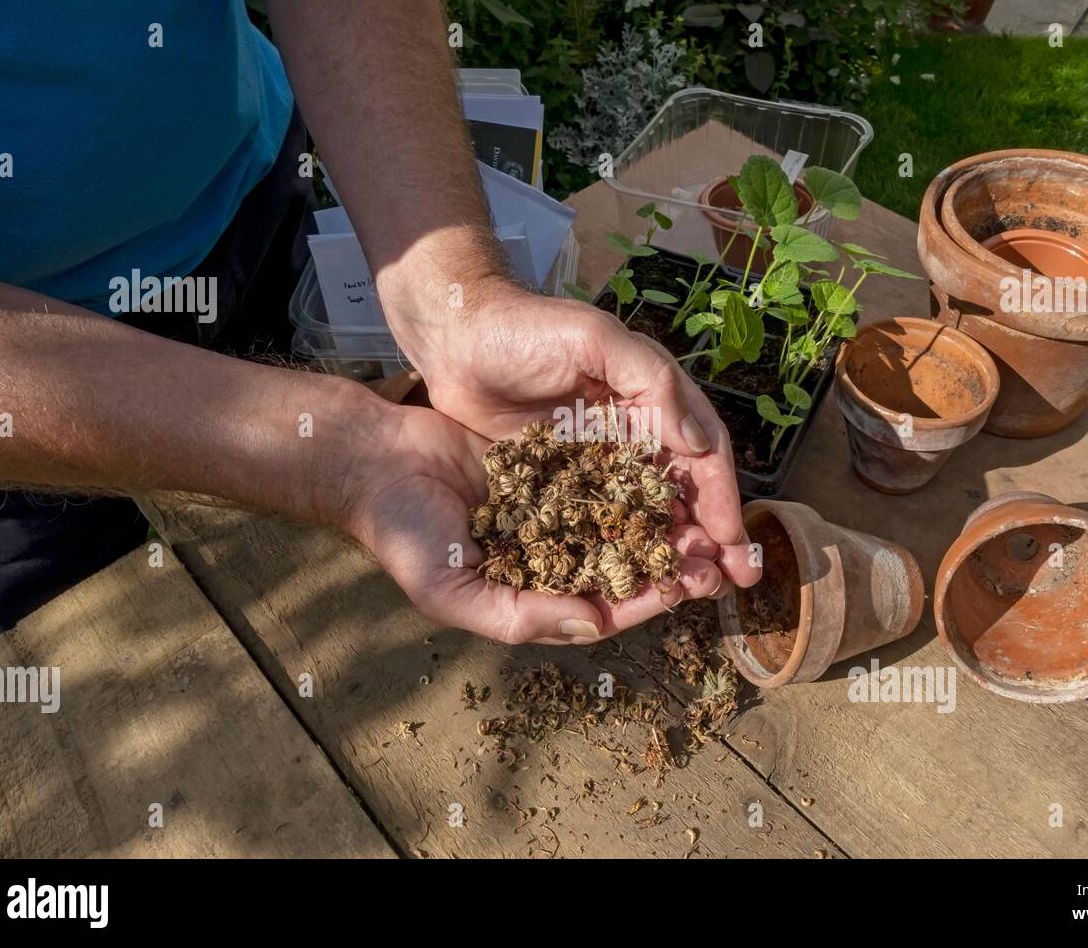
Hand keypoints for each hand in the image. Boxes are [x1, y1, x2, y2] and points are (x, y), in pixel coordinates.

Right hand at [339, 395, 727, 644]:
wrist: (372, 461)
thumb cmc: (404, 536)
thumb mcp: (453, 593)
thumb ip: (522, 616)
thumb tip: (594, 626)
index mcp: (531, 592)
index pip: (604, 605)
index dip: (647, 599)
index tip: (686, 587)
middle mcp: (548, 552)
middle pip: (623, 562)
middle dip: (668, 560)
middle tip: (714, 553)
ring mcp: (550, 506)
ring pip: (620, 516)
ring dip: (658, 517)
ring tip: (700, 512)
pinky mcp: (547, 462)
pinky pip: (598, 470)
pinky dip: (630, 472)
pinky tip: (664, 463)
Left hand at [389, 281, 761, 596]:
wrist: (455, 338)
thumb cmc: (525, 329)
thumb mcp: (594, 339)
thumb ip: (648, 381)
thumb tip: (697, 441)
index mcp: (652, 397)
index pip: (702, 452)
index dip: (721, 496)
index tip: (735, 540)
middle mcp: (634, 432)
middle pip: (683, 491)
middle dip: (711, 535)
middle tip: (734, 580)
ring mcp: (599, 460)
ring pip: (647, 513)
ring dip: (673, 550)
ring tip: (694, 590)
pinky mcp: (562, 480)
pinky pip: (601, 522)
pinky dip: (622, 550)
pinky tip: (634, 582)